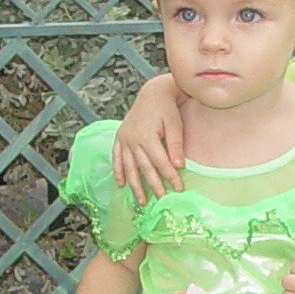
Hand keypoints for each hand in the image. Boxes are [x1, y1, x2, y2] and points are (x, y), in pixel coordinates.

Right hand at [113, 77, 187, 198]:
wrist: (152, 93)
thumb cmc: (167, 108)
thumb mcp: (174, 124)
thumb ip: (175, 144)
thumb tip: (178, 165)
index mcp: (147, 136)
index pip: (160, 162)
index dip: (170, 177)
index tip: (178, 189)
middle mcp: (132, 140)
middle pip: (144, 168)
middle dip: (153, 185)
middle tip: (161, 200)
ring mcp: (124, 139)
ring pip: (128, 167)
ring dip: (134, 185)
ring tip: (140, 201)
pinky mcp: (119, 137)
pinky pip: (116, 158)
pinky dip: (118, 171)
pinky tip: (120, 184)